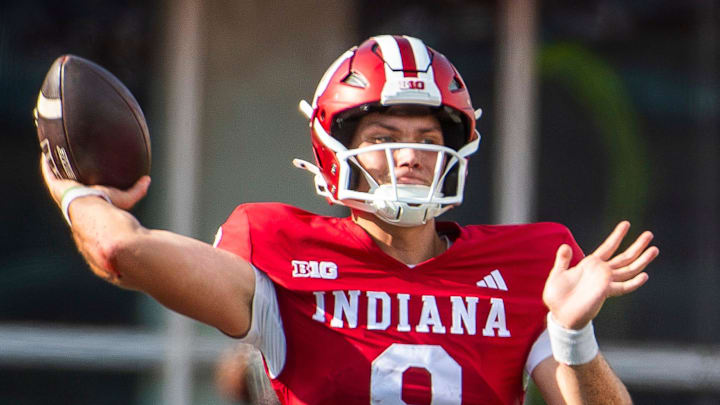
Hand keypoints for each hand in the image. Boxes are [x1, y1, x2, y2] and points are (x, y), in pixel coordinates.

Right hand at [40, 154, 150, 210]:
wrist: (94, 211)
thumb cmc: (109, 207)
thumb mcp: (126, 198)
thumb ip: (138, 190)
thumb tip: (147, 179)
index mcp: (87, 198)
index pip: (84, 188)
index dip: (82, 179)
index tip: (84, 169)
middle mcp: (73, 195)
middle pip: (69, 180)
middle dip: (68, 170)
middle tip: (69, 157)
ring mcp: (63, 190)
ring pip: (57, 174)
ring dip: (56, 164)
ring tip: (56, 150)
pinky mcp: (55, 185)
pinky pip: (49, 171)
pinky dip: (47, 162)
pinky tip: (46, 150)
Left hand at [543, 221, 658, 329]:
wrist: (560, 314)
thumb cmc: (557, 296)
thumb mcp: (558, 274)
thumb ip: (563, 260)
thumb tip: (565, 245)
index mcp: (590, 264)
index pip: (608, 247)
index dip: (617, 236)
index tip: (626, 224)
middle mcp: (601, 272)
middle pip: (624, 257)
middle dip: (637, 246)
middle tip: (649, 234)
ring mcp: (605, 282)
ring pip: (628, 269)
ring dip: (642, 260)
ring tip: (654, 249)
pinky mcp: (606, 292)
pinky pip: (623, 287)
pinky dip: (634, 282)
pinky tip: (644, 275)